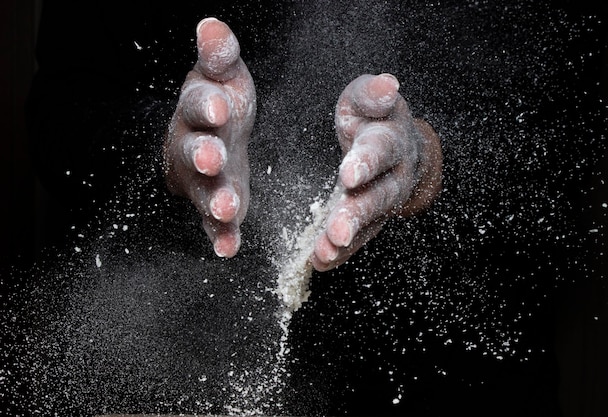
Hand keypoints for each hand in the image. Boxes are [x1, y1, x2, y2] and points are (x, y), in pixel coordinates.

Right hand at [164, 18, 255, 257]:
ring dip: (214, 199)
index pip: (199, 105)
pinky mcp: (215, 203)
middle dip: (203, 155)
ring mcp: (203, 179)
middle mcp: (195, 146)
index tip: (220, 107)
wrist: (211, 136)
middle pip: (195, 150)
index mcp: (199, 110)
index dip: (207, 107)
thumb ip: (220, 56)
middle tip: (212, 159)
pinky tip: (228, 247)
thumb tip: (212, 26)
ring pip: (204, 190)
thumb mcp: (222, 75)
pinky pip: (213, 222)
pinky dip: (220, 235)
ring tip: (227, 209)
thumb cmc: (220, 103)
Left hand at [311, 74, 442, 270]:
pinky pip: (359, 238)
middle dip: (357, 214)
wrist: (394, 143)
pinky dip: (340, 252)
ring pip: (370, 222)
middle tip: (337, 231)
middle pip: (378, 196)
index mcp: (391, 139)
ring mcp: (385, 200)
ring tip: (325, 252)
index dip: (366, 163)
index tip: (348, 175)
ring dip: (348, 239)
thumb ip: (372, 94)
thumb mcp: (368, 98)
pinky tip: (320, 261)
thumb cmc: (372, 117)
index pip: (380, 151)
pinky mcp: (373, 219)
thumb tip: (387, 83)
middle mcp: (393, 174)